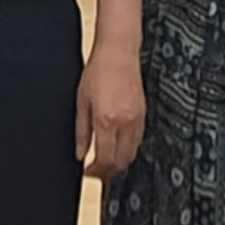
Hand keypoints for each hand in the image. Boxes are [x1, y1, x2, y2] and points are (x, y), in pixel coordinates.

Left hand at [74, 44, 145, 176]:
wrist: (118, 53)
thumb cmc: (98, 72)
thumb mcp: (81, 102)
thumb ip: (81, 132)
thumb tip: (80, 153)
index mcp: (107, 121)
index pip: (105, 159)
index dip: (96, 171)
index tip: (88, 172)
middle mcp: (125, 123)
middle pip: (121, 161)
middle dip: (108, 171)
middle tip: (96, 171)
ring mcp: (137, 119)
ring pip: (132, 153)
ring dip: (119, 161)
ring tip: (105, 160)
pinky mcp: (143, 114)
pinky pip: (137, 140)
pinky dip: (127, 148)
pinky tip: (117, 145)